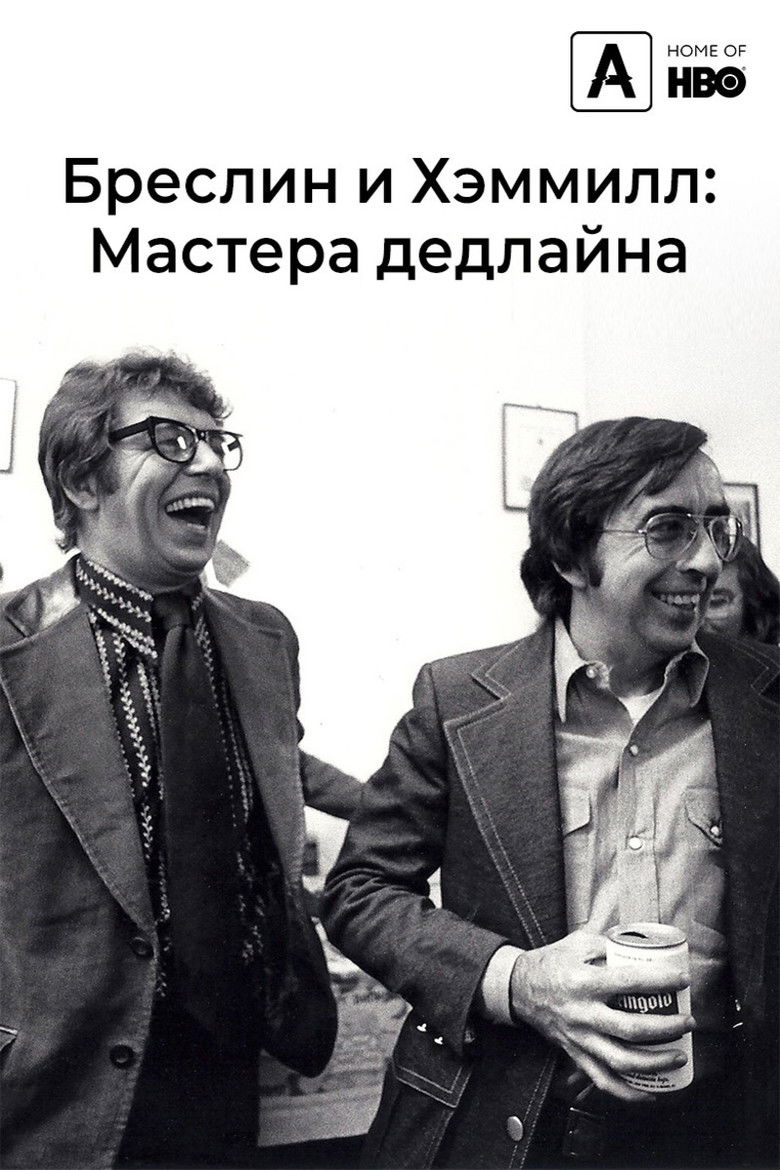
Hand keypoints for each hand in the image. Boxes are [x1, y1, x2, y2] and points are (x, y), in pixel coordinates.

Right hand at [509, 931, 693, 1101]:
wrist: (519, 988)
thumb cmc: (552, 962)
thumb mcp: (577, 942)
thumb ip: (609, 942)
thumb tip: (642, 943)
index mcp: (584, 981)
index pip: (629, 982)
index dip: (660, 981)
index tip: (683, 979)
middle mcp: (583, 1013)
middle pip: (631, 1028)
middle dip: (667, 1028)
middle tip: (688, 1021)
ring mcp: (580, 1038)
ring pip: (621, 1060)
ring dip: (655, 1062)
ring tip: (679, 1055)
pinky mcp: (576, 1055)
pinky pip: (604, 1081)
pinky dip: (629, 1093)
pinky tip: (651, 1094)